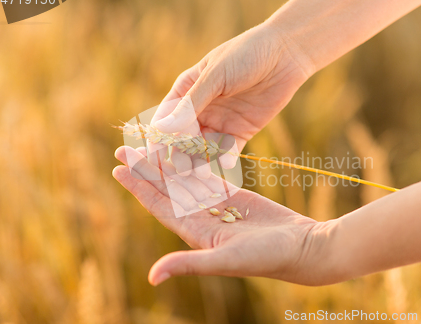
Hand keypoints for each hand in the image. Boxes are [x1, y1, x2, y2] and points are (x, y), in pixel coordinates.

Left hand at [113, 146, 335, 285]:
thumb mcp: (226, 260)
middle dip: (145, 169)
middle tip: (124, 146)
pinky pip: (209, 175)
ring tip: (149, 142)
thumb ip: (189, 264)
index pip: (159, 206)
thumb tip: (152, 277)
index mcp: (195, 232)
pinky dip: (194, 161)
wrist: (302, 248)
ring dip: (166, 162)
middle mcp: (201, 218)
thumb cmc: (267, 258)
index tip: (118, 168)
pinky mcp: (235, 196)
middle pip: (167, 189)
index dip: (138, 188)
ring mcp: (218, 206)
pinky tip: (182, 148)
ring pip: (185, 179)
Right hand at [149, 22, 313, 176]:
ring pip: (203, 148)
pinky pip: (228, 150)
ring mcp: (220, 121)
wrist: (285, 55)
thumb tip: (161, 129)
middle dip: (180, 155)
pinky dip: (225, 158)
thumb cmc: (246, 55)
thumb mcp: (216, 76)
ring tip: (201, 172)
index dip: (160, 137)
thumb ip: (191, 104)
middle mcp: (200, 109)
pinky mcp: (241, 131)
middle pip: (183, 138)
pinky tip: (226, 162)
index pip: (166, 118)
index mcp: (187, 91)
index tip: (155, 156)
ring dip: (201, 161)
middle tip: (182, 169)